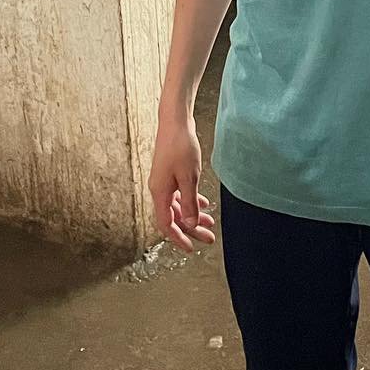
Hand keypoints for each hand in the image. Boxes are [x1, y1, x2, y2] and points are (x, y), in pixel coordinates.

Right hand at [148, 104, 216, 252]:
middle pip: (174, 217)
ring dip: (193, 215)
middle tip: (208, 237)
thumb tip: (190, 224)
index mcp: (160, 192)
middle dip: (192, 229)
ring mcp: (164, 182)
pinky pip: (179, 194)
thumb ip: (190, 202)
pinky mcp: (170, 174)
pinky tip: (203, 203)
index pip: (166, 224)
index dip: (178, 238)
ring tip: (210, 222)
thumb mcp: (189, 178)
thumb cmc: (181, 147)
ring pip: (178, 206)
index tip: (191, 248)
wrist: (175, 122)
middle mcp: (159, 189)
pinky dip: (191, 201)